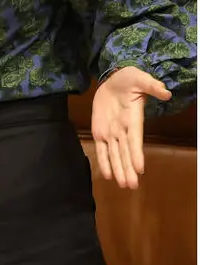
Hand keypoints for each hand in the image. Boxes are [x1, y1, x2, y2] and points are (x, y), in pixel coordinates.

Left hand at [90, 65, 171, 189]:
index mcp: (133, 119)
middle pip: (126, 152)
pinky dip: (103, 161)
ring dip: (118, 169)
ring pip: (115, 154)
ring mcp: (111, 132)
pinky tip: (107, 175)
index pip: (135, 139)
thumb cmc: (129, 79)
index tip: (140, 168)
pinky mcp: (99, 131)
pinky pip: (101, 149)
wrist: (113, 79)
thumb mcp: (140, 79)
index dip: (136, 153)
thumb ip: (151, 86)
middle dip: (128, 169)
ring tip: (124, 185)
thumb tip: (164, 91)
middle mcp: (123, 129)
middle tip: (132, 186)